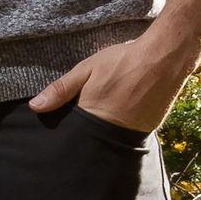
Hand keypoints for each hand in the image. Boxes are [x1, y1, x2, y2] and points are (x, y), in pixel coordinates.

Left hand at [30, 29, 193, 136]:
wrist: (165, 58)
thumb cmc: (123, 61)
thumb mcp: (87, 69)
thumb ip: (61, 89)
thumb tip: (35, 107)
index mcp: (92, 116)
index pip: (71, 135)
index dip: (66, 131)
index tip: (60, 129)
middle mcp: (111, 131)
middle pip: (90, 141)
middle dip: (84, 135)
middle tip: (84, 122)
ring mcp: (131, 133)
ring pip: (109, 140)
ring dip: (103, 133)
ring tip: (105, 117)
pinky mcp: (147, 131)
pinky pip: (127, 136)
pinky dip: (121, 129)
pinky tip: (121, 115)